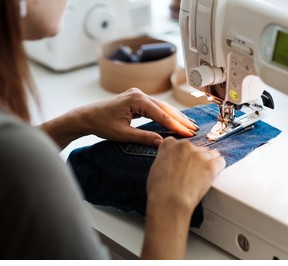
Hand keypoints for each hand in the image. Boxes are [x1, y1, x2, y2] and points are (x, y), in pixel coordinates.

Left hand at [75, 88, 197, 146]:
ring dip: (175, 117)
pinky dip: (166, 115)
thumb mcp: (123, 134)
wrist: (86, 117)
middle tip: (194, 130)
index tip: (188, 134)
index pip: (162, 115)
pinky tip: (175, 121)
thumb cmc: (101, 124)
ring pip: (162, 107)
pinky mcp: (137, 100)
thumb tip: (162, 143)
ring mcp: (139, 95)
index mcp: (137, 99)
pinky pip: (156, 108)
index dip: (176, 126)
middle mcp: (140, 94)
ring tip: (189, 126)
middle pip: (166, 108)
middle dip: (180, 120)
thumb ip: (144, 137)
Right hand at [147, 137, 225, 211]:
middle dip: (196, 157)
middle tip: (193, 170)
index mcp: (169, 145)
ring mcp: (199, 155)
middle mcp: (185, 146)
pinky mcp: (211, 166)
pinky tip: (214, 172)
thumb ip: (165, 158)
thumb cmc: (160, 189)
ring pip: (210, 153)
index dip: (182, 152)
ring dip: (209, 161)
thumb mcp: (156, 167)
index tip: (183, 159)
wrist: (170, 200)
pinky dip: (219, 167)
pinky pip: (220, 162)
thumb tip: (170, 161)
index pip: (179, 142)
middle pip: (196, 147)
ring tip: (204, 173)